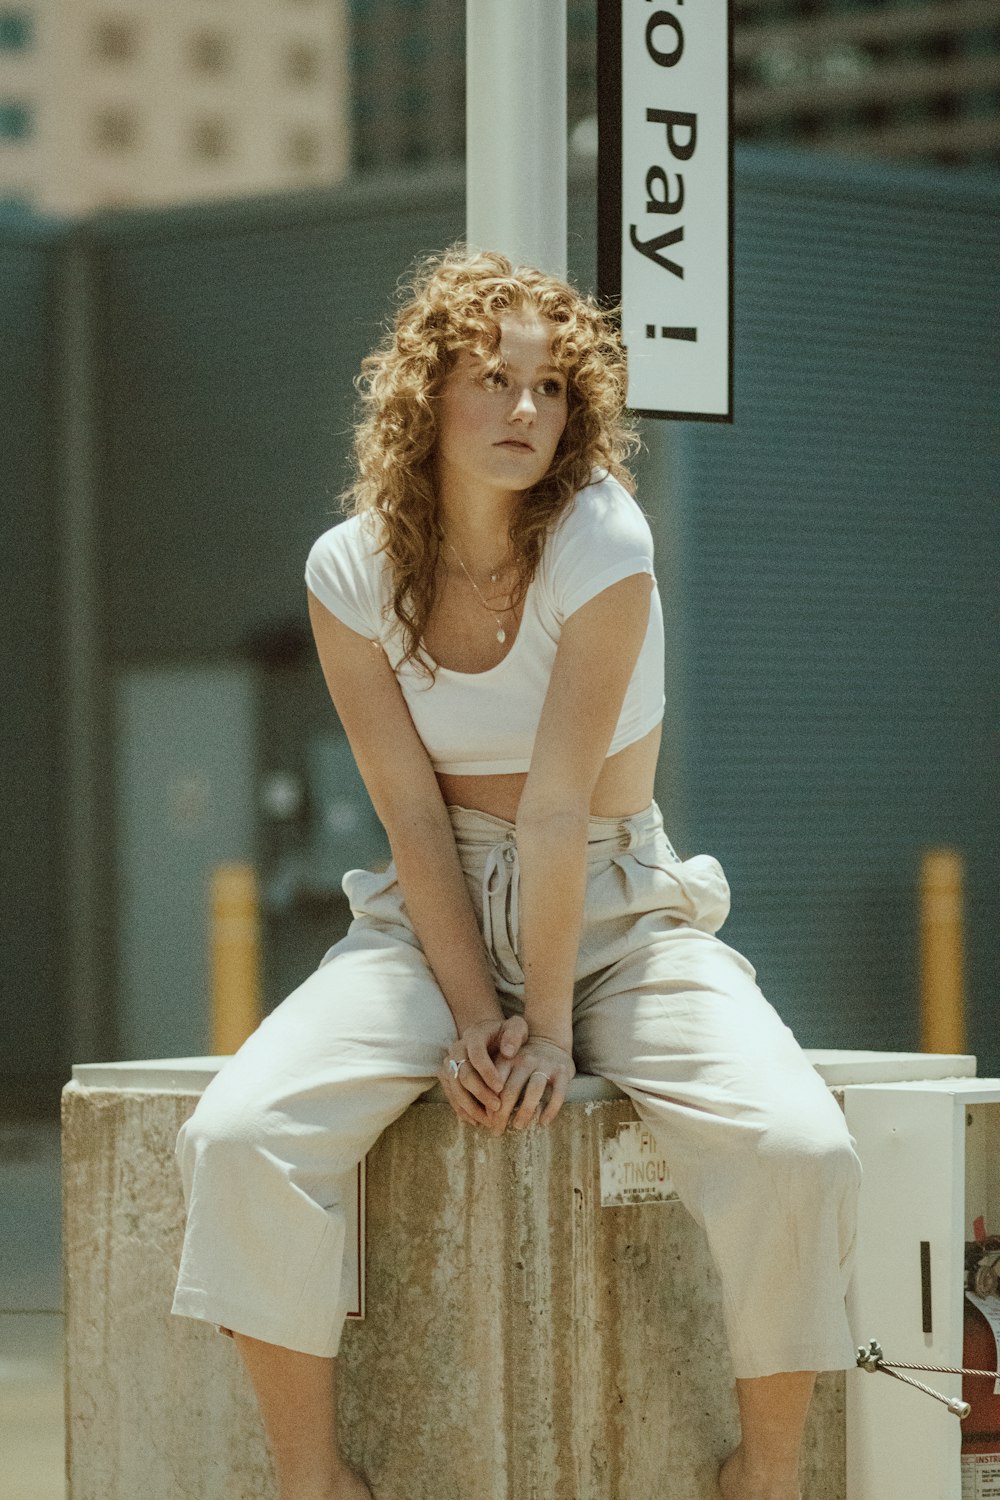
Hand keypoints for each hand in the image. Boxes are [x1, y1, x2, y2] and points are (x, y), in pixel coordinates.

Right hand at [437, 1014, 528, 1128]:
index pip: (477, 1055)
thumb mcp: (517, 1028)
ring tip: (488, 1120)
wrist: (491, 1036)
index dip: (487, 1073)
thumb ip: (515, 1035)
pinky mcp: (447, 1075)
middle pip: (463, 1074)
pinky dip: (462, 1109)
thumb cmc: (507, 1034)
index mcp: (474, 1035)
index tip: (501, 1088)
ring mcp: (449, 1062)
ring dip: (470, 1106)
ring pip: (454, 1088)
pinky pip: (451, 1095)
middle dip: (480, 1093)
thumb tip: (508, 1052)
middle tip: (498, 1108)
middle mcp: (457, 1048)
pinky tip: (476, 1121)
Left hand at [489, 1033, 575, 1134]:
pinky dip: (550, 1110)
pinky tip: (543, 1122)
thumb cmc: (521, 1063)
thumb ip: (496, 1084)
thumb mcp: (506, 1065)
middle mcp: (526, 1059)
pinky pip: (558, 1093)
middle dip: (503, 1113)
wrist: (549, 1042)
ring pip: (534, 1091)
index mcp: (508, 1058)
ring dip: (525, 1111)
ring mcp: (545, 1065)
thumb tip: (485, 1117)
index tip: (487, 1121)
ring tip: (518, 1126)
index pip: (495, 1083)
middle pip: (512, 1089)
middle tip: (498, 1131)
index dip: (490, 1104)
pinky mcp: (563, 1072)